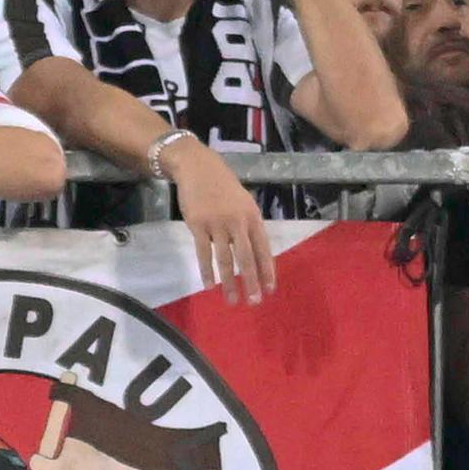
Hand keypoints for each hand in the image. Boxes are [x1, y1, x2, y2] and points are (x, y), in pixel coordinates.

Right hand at [161, 137, 274, 304]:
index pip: (263, 249)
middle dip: (251, 281)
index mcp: (252, 217)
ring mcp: (217, 224)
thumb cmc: (221, 186)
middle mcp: (238, 222)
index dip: (267, 270)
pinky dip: (207, 271)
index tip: (270, 290)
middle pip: (247, 257)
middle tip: (254, 301)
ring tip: (232, 299)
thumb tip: (251, 252)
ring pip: (225, 259)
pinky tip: (209, 285)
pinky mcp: (198, 225)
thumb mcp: (242, 203)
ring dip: (229, 282)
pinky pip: (204, 253)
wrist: (198, 168)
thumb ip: (247, 226)